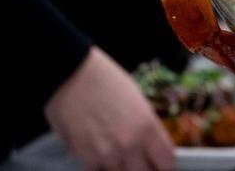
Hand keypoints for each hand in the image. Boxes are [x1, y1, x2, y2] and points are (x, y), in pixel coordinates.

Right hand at [44, 47, 174, 170]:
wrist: (68, 72)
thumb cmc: (101, 78)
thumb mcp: (136, 99)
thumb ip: (146, 128)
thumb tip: (151, 148)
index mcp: (147, 126)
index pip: (166, 162)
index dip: (162, 163)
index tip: (157, 161)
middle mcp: (129, 144)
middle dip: (141, 166)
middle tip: (135, 157)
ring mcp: (107, 154)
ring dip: (118, 164)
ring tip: (111, 145)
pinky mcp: (85, 157)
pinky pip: (98, 170)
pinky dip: (99, 163)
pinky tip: (95, 146)